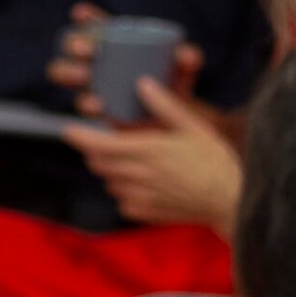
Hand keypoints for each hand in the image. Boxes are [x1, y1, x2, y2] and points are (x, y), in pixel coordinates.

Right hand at [46, 0, 203, 118]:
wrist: (169, 120)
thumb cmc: (172, 84)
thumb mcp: (182, 71)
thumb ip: (187, 60)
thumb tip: (187, 56)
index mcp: (112, 40)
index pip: (94, 23)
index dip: (84, 17)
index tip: (82, 13)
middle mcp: (93, 58)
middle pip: (70, 45)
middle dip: (73, 44)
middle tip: (89, 51)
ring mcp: (88, 83)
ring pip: (63, 72)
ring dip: (68, 72)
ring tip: (85, 77)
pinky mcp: (91, 109)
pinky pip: (80, 105)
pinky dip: (87, 104)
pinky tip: (99, 105)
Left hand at [63, 78, 242, 230]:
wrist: (227, 200)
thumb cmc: (213, 160)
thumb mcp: (192, 126)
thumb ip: (164, 105)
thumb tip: (142, 83)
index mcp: (145, 150)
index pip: (98, 144)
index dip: (79, 137)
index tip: (69, 129)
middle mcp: (135, 176)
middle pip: (97, 162)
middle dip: (97, 150)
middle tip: (112, 140)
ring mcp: (136, 197)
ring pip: (108, 181)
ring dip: (113, 170)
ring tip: (138, 161)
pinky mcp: (141, 213)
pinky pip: (121, 199)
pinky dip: (126, 189)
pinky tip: (149, 183)